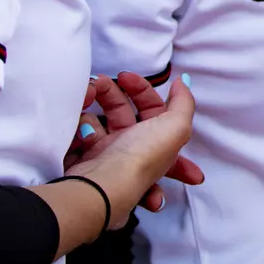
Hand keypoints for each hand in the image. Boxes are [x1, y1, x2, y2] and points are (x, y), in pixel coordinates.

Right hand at [67, 72, 202, 225]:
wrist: (97, 185)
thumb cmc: (140, 158)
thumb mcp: (176, 127)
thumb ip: (184, 102)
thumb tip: (182, 83)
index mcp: (158, 146)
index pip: (161, 118)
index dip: (157, 100)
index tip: (148, 81)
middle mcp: (132, 152)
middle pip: (124, 114)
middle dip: (118, 94)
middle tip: (118, 77)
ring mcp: (104, 155)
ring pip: (99, 118)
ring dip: (99, 101)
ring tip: (92, 92)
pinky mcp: (80, 156)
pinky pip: (79, 129)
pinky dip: (80, 122)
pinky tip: (82, 123)